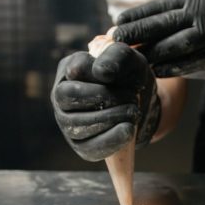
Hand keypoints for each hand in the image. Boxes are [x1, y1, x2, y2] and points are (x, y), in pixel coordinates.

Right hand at [50, 43, 160, 161]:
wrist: (143, 106)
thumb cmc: (132, 78)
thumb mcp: (131, 61)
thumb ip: (117, 57)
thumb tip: (100, 72)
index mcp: (69, 69)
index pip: (75, 69)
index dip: (101, 74)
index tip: (124, 77)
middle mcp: (61, 96)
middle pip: (68, 96)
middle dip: (104, 97)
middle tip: (131, 97)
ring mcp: (67, 123)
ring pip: (77, 123)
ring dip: (111, 117)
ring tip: (133, 111)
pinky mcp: (82, 146)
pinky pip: (90, 147)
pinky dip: (112, 138)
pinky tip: (128, 130)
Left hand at [114, 0, 204, 77]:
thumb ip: (187, 14)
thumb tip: (157, 24)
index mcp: (198, 0)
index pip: (161, 6)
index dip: (138, 15)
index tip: (117, 22)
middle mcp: (203, 14)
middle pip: (162, 23)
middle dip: (137, 32)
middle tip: (115, 41)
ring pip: (173, 44)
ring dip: (151, 53)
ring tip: (132, 61)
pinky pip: (190, 63)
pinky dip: (171, 68)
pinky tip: (156, 72)